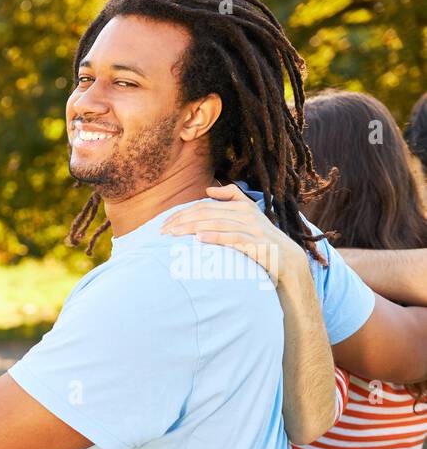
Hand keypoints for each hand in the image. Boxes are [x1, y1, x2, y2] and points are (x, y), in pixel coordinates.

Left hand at [161, 183, 310, 289]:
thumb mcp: (248, 217)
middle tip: (161, 231)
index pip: (204, 206)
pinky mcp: (256, 244)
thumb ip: (231, 199)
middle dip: (181, 221)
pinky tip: (200, 239)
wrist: (287, 260)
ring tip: (173, 234)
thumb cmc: (261, 240)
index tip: (163, 225)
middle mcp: (246, 214)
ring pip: (216, 223)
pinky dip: (216, 237)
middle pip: (206, 213)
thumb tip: (209, 189)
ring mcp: (252, 228)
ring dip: (192, 228)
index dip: (182, 214)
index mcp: (240, 206)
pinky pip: (233, 238)